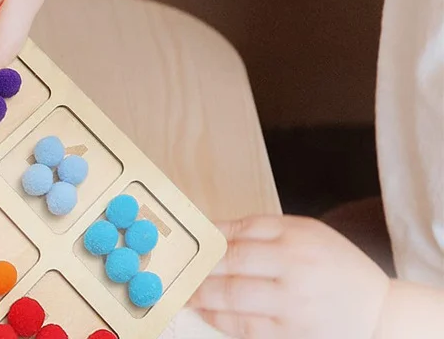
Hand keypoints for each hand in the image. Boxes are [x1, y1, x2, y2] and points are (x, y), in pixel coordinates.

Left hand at [189, 215, 390, 338]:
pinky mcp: (292, 335)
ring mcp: (292, 305)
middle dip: (198, 267)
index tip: (186, 243)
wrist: (382, 314)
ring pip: (233, 298)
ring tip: (185, 293)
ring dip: (202, 296)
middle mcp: (293, 267)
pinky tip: (208, 314)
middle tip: (176, 270)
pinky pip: (247, 328)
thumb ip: (262, 230)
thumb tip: (215, 231)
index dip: (206, 239)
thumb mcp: (306, 232)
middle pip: (230, 263)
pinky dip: (222, 321)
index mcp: (294, 236)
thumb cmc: (338, 268)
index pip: (237, 233)